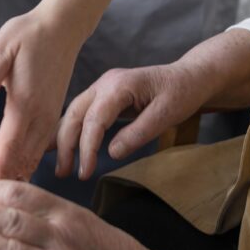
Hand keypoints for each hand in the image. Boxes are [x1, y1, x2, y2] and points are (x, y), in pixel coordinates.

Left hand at [0, 8, 81, 180]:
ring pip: (35, 150)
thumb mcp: (4, 47)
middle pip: (24, 154)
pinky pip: (44, 141)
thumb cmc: (31, 35)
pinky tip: (28, 165)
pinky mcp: (53, 108)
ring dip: (23, 169)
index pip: (10, 143)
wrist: (61, 28)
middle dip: (10, 177)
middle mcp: (40, 112)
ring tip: (11, 191)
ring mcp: (49, 111)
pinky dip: (34, 157)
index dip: (0, 167)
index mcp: (26, 101)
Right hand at [55, 63, 207, 179]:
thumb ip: (139, 133)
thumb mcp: (167, 114)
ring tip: (60, 166)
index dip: (87, 148)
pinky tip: (61, 145)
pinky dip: (70, 129)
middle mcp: (105, 83)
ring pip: (73, 112)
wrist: (189, 76)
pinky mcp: (104, 95)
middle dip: (66, 144)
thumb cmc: (182, 92)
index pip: (94, 119)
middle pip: (75, 114)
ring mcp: (102, 87)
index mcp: (119, 85)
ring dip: (63, 138)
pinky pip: (81, 112)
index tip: (85, 172)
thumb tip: (112, 153)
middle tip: (63, 173)